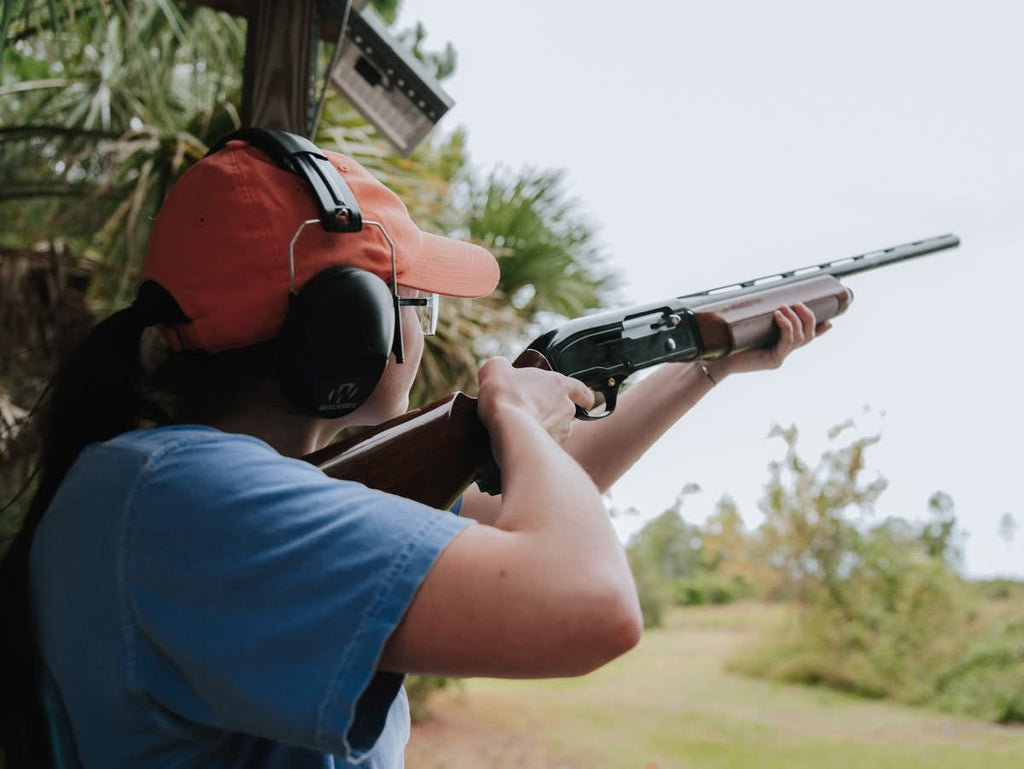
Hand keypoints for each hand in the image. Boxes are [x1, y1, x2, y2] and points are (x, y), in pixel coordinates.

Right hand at [477, 357, 595, 447]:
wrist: (507, 424)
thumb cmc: (505, 393)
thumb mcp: (496, 369)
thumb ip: (501, 367)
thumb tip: (498, 369)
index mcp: (559, 384)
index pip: (581, 390)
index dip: (583, 396)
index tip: (586, 401)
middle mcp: (566, 408)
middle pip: (566, 412)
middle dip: (552, 414)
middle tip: (532, 413)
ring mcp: (562, 430)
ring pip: (558, 431)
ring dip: (545, 430)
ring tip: (523, 430)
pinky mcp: (554, 448)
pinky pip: (547, 446)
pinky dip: (537, 445)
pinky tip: (521, 443)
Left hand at [709, 303, 829, 378]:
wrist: (717, 360)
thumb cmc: (729, 342)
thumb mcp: (749, 327)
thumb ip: (760, 318)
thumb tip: (766, 299)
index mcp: (778, 346)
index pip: (804, 339)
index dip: (819, 331)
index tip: (830, 322)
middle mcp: (782, 353)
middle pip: (807, 337)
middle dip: (808, 318)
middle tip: (799, 303)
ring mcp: (779, 358)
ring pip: (800, 338)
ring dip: (795, 319)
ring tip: (785, 307)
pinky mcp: (773, 361)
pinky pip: (787, 342)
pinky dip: (786, 326)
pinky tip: (779, 315)